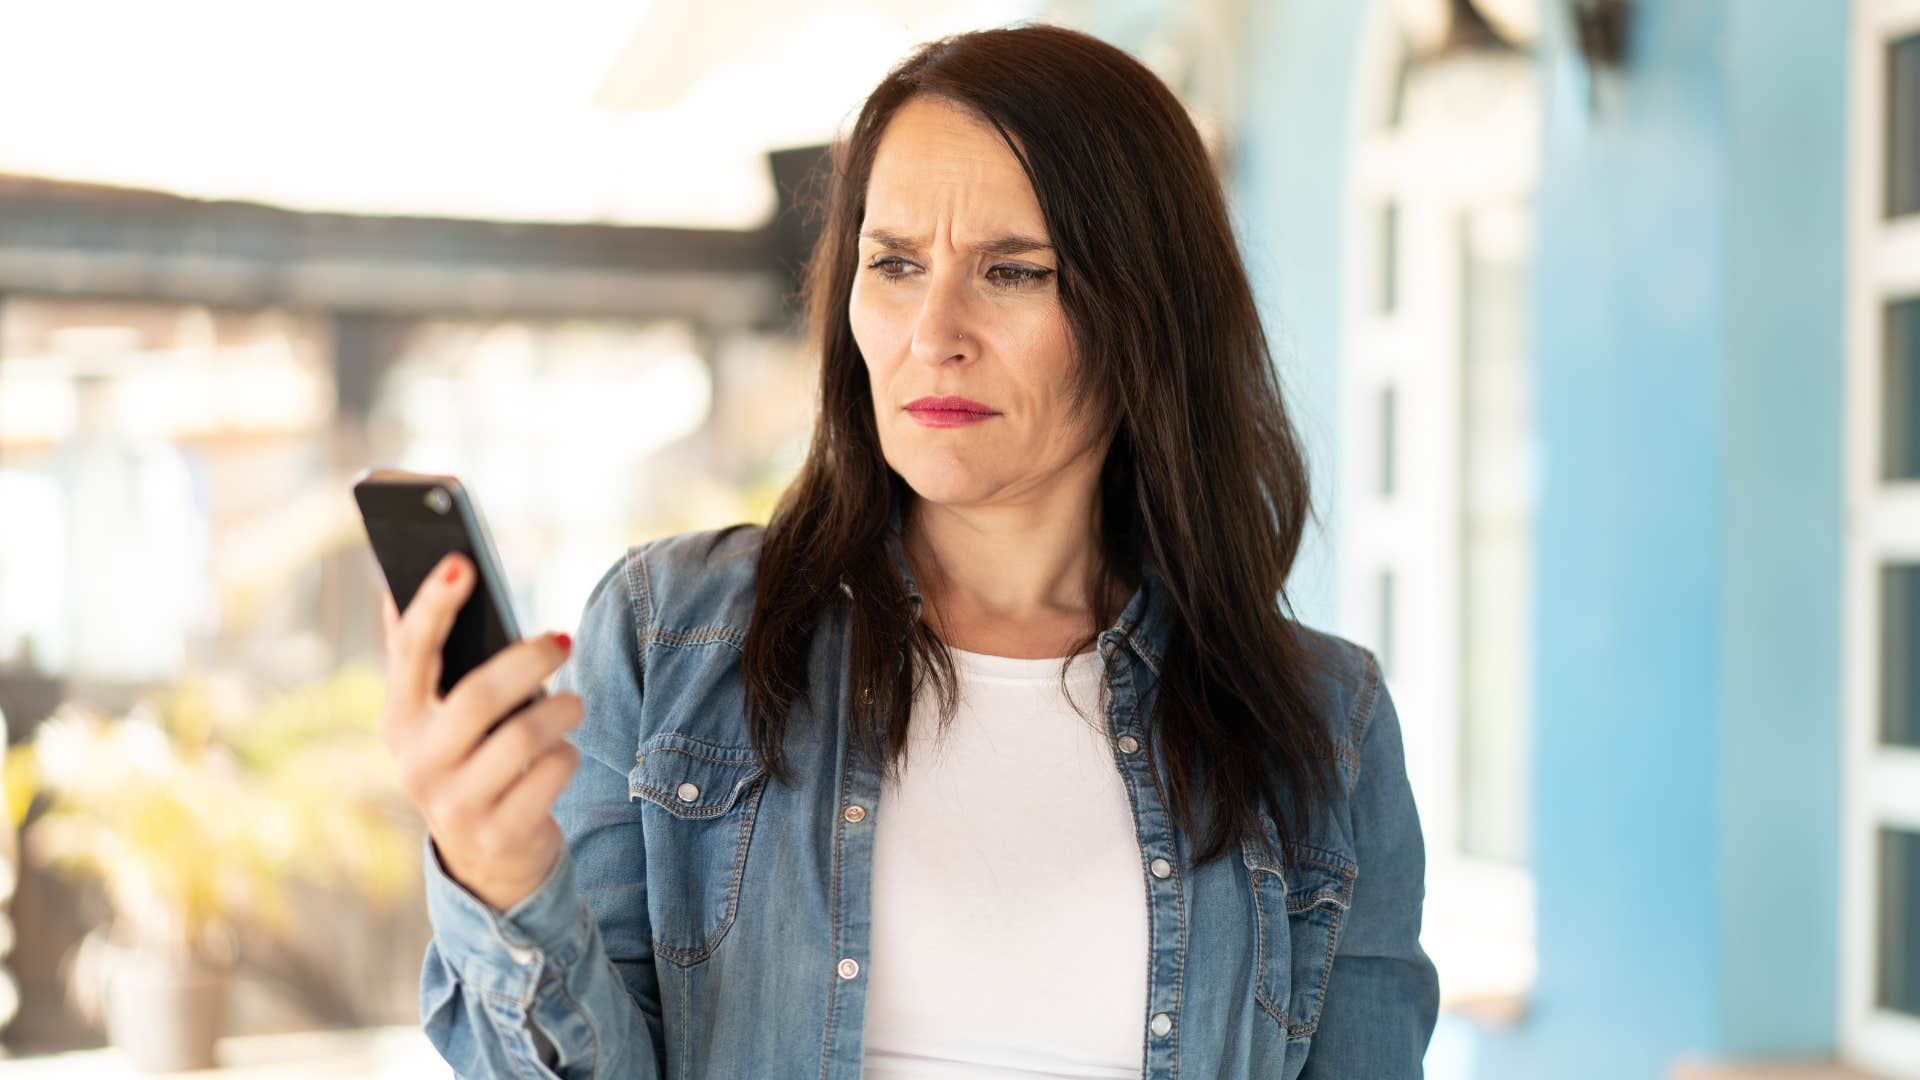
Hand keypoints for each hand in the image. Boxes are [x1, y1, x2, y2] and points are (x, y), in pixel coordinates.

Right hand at [376, 552, 583, 913]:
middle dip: (529, 661)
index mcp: (399, 719)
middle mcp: (416, 762)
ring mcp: (455, 804)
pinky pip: (550, 774)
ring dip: (561, 711)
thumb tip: (393, 582)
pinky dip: (567, 756)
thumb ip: (421, 658)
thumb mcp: (438, 716)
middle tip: (564, 639)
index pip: (410, 652)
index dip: (434, 605)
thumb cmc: (469, 761)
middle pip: (478, 696)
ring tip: (574, 706)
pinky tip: (562, 756)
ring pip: (523, 736)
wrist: (488, 860)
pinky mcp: (498, 834)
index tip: (462, 562)